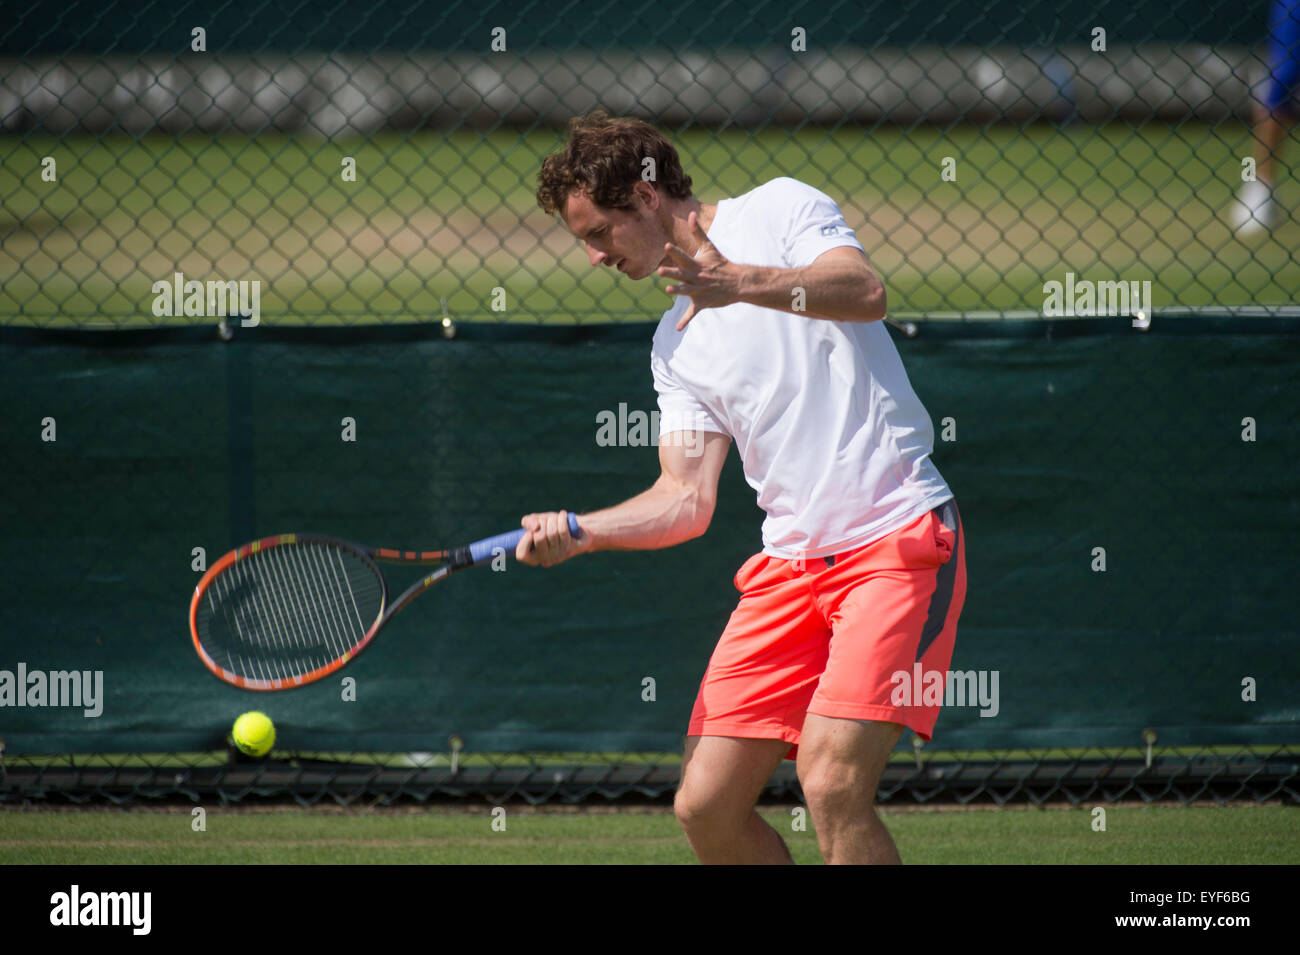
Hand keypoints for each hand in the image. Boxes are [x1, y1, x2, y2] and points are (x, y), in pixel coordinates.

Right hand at [515, 509, 584, 566]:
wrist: (575, 527)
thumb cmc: (551, 525)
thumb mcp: (535, 521)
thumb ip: (528, 522)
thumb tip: (535, 527)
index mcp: (532, 557)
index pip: (521, 555)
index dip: (524, 540)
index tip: (531, 530)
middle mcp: (544, 560)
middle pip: (539, 537)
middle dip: (542, 522)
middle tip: (546, 520)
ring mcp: (557, 557)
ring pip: (552, 533)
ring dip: (552, 519)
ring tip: (555, 518)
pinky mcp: (569, 550)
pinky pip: (562, 531)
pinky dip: (562, 519)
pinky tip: (563, 514)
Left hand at [657, 211, 744, 330]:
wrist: (737, 282)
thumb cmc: (720, 263)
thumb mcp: (709, 247)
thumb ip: (697, 231)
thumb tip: (690, 213)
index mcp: (696, 264)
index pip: (684, 256)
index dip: (675, 251)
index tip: (667, 246)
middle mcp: (697, 277)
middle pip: (682, 274)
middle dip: (672, 272)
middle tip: (661, 270)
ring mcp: (700, 290)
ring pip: (687, 291)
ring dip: (679, 291)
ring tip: (669, 290)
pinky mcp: (702, 302)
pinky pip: (692, 313)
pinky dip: (685, 321)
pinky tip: (678, 328)